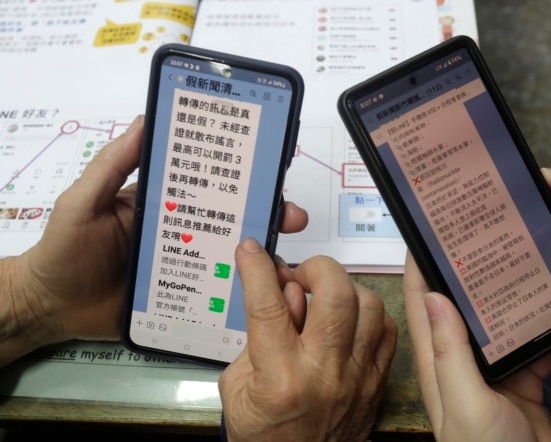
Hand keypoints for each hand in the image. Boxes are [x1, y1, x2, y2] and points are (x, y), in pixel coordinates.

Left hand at [0, 116, 307, 365]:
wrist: (53, 308)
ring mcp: (186, 261)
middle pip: (231, 215)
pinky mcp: (185, 293)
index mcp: (163, 199)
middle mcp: (182, 226)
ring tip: (283, 253)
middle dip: (266, 211)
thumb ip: (112, 165)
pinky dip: (245, 288)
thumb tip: (146, 119)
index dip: (239, 169)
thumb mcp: (83, 201)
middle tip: (291, 215)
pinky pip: (220, 288)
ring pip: (233, 251)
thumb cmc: (65, 249)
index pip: (207, 178)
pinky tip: (266, 289)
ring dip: (262, 248)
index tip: (270, 161)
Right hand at [218, 238, 396, 441]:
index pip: (268, 306)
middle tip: (302, 275)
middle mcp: (323, 373)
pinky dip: (369, 312)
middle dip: (317, 268)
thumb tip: (284, 291)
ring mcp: (357, 378)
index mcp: (279, 378)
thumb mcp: (237, 387)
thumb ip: (257, 336)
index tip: (252, 250)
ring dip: (345, 289)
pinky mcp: (378, 382)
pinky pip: (387, 328)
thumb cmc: (263, 431)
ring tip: (326, 297)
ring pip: (369, 305)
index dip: (258, 269)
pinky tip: (350, 318)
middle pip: (335, 295)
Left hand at [403, 251, 550, 441]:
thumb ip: (449, 350)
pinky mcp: (527, 377)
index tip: (434, 229)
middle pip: (473, 301)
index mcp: (439, 358)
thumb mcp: (465, 400)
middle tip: (511, 241)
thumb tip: (433, 295)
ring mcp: (496, 366)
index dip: (424, 264)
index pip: (424, 300)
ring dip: (541, 308)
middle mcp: (463, 356)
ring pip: (515, 320)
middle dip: (491, 273)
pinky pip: (549, 349)